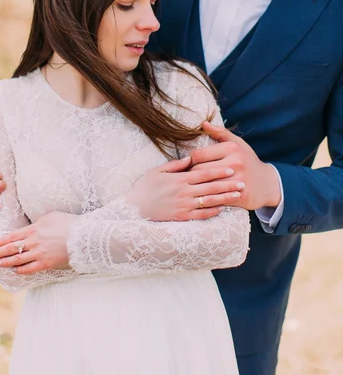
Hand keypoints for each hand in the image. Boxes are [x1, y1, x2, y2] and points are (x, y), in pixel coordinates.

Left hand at [0, 212, 76, 273]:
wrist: (83, 237)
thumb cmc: (69, 224)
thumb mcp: (51, 216)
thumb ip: (39, 221)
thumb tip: (32, 226)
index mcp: (34, 229)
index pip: (13, 236)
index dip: (2, 240)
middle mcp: (33, 242)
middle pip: (11, 249)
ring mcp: (39, 254)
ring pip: (17, 260)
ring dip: (6, 262)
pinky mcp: (46, 264)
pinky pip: (29, 269)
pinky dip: (20, 270)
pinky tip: (15, 270)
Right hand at [126, 155, 245, 221]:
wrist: (134, 208)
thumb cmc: (144, 187)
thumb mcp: (157, 171)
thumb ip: (175, 165)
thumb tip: (190, 158)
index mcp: (180, 179)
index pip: (204, 174)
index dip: (219, 171)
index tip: (232, 169)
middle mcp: (184, 192)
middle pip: (211, 187)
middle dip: (228, 184)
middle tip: (242, 182)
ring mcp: (184, 206)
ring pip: (209, 201)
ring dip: (225, 198)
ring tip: (238, 195)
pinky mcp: (182, 217)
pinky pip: (201, 215)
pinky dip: (213, 212)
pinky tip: (223, 209)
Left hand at [190, 122, 281, 210]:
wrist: (268, 184)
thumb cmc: (248, 161)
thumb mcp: (237, 143)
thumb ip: (219, 132)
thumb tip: (203, 123)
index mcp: (232, 148)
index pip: (199, 154)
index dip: (190, 160)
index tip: (190, 164)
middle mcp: (234, 163)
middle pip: (199, 170)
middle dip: (191, 174)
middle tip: (187, 176)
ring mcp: (237, 180)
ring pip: (205, 184)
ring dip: (197, 186)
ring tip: (192, 185)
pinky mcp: (239, 196)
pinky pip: (215, 197)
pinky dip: (207, 197)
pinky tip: (203, 196)